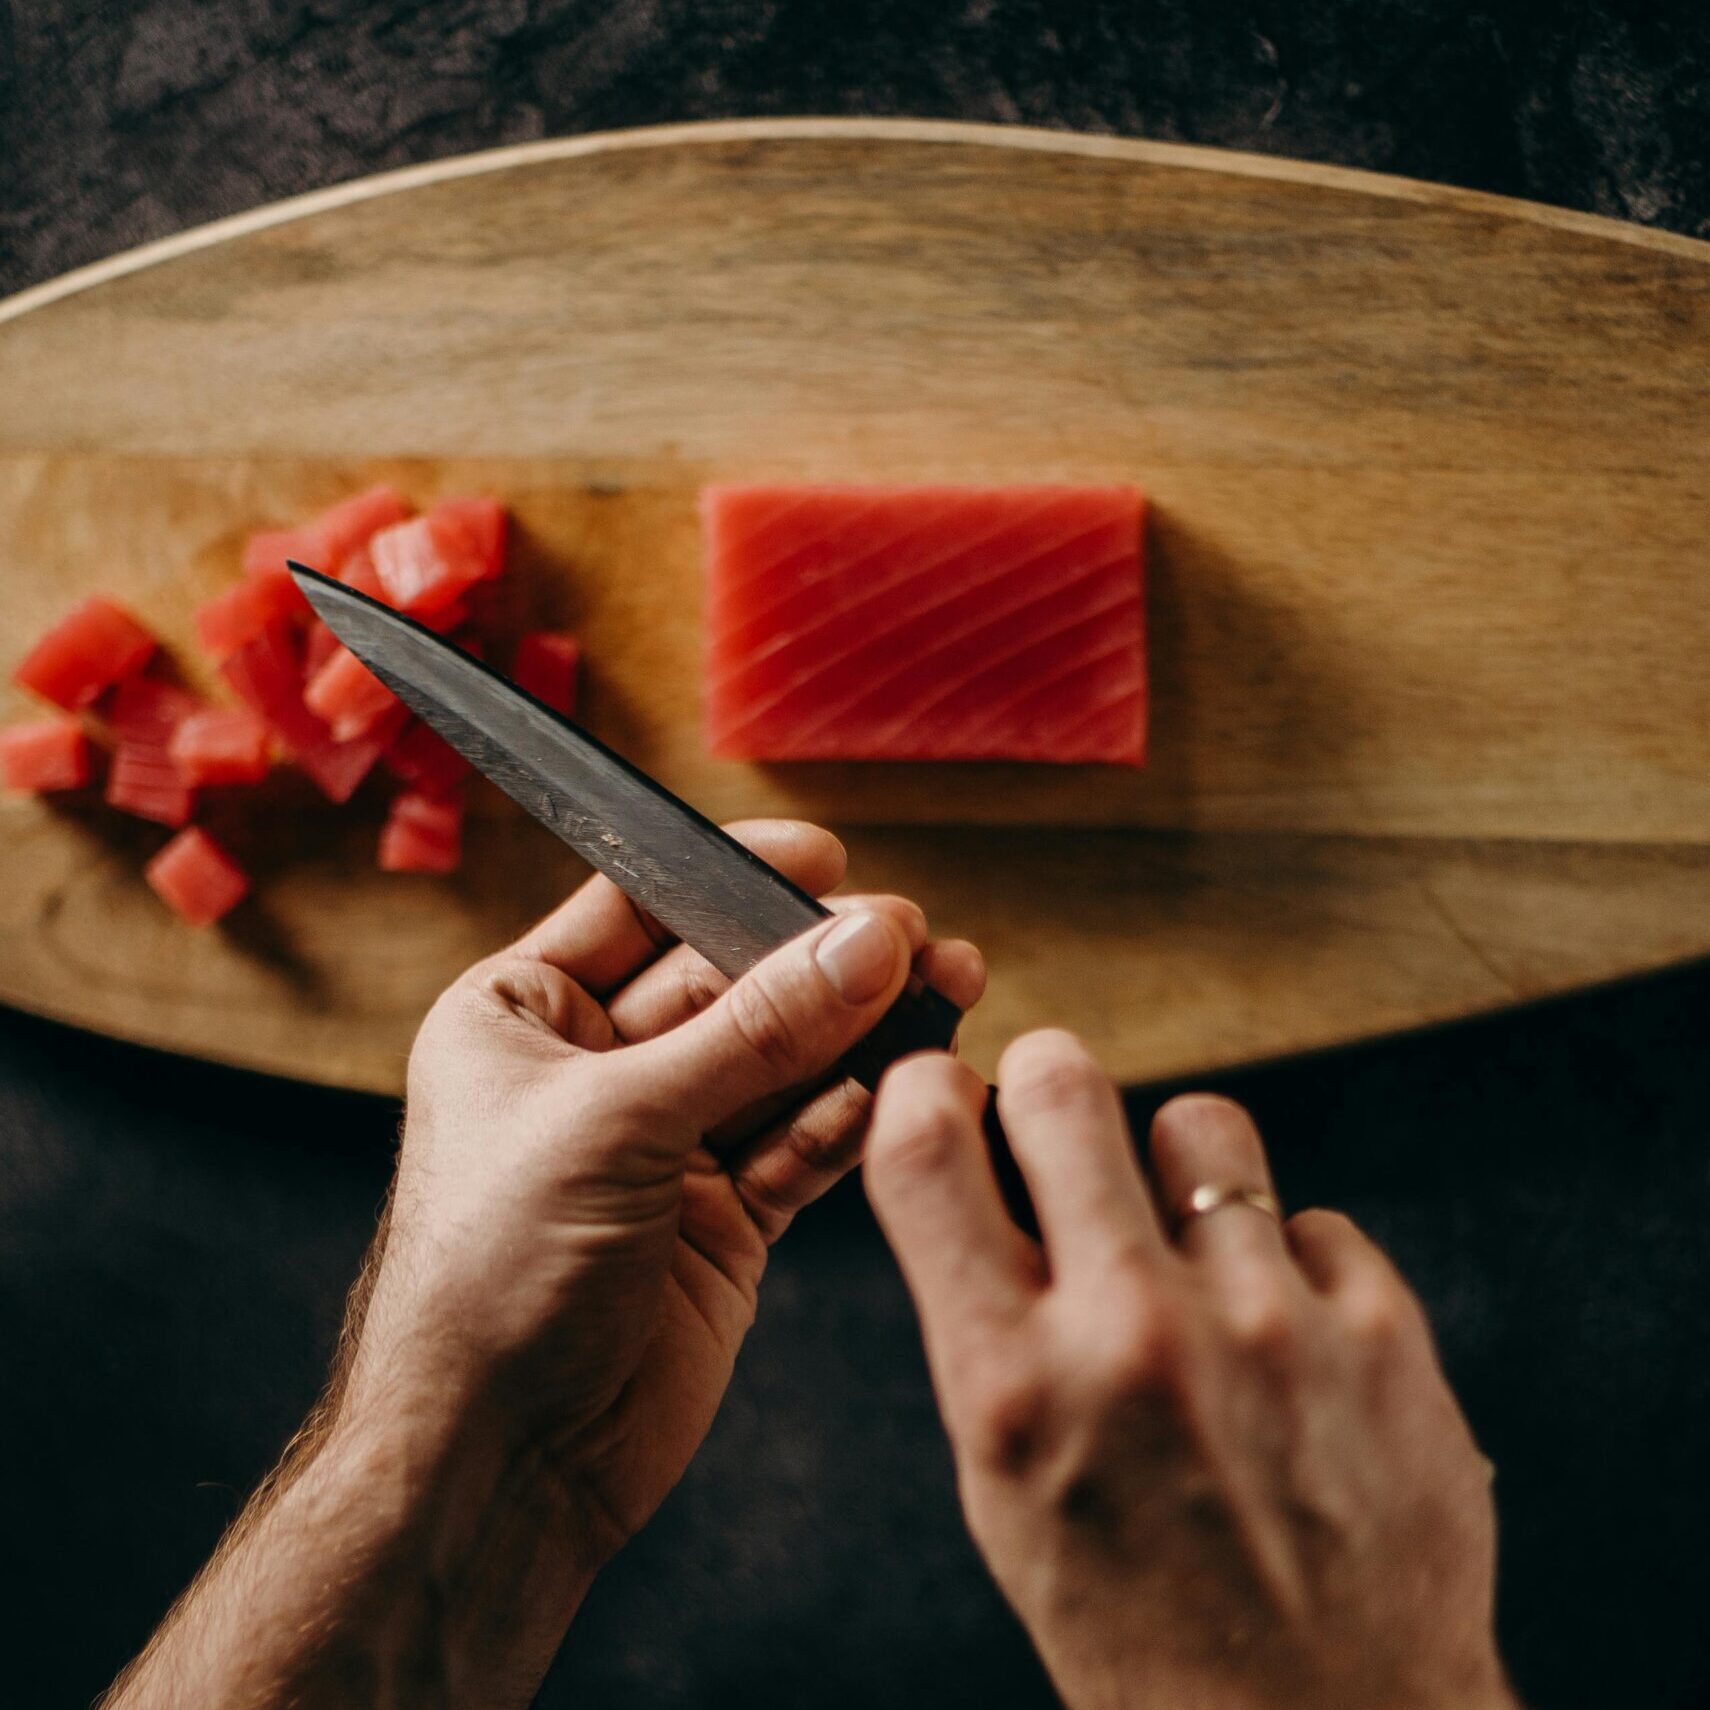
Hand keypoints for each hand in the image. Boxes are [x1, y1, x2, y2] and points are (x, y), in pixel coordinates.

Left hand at [337, 820, 982, 1639]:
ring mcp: (664, 1144)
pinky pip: (802, 1144)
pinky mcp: (723, 1217)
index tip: (824, 863)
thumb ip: (755, 1031)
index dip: (731, 876)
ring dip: (856, 1035)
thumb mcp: (620, 1122)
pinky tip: (892, 1093)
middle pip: (730, 982)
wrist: (499, 1461)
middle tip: (911, 938)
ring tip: (939, 995)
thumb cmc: (494, 1275)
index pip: (641, 906)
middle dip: (819, 963)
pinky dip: (847, 1120)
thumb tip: (864, 943)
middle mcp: (595, 1068)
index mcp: (522, 1014)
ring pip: (781, 1062)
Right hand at [866, 1033, 1513, 1709]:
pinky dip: (1287, 1264)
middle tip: (1060, 1116)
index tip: (942, 1090)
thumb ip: (988, 1328)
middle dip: (1049, 1081)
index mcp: (1011, 1390)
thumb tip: (985, 1172)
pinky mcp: (1380, 1333)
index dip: (922, 1090)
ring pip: (1202, 1125)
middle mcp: (1133, 1340)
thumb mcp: (1008, 1491)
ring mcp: (1267, 1327)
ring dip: (1180, 1168)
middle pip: (1063, 1084)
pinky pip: (1310, 1219)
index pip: (925, 1151)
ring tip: (1189, 1244)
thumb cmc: (1141, 1628)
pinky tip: (1284, 1344)